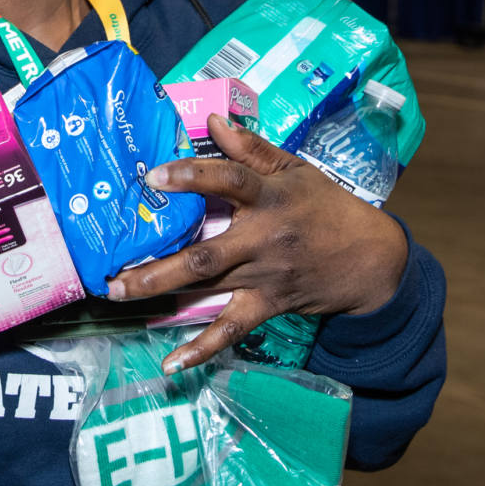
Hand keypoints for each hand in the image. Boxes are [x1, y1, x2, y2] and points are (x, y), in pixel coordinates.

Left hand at [107, 115, 408, 374]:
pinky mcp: (268, 305)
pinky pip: (231, 330)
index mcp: (271, 198)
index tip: (152, 177)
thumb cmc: (327, 208)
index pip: (228, 182)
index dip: (191, 178)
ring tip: (119, 294)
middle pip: (205, 254)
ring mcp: (264, 277)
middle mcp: (264, 240)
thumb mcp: (296, 170)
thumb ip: (252, 149)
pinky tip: (171, 364)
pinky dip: (202, 349)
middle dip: (157, 265)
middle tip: (113, 271)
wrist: (371, 259)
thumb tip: (212, 121)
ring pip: (208, 287)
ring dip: (162, 293)